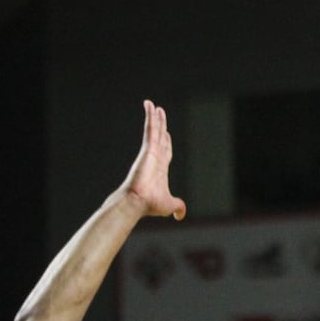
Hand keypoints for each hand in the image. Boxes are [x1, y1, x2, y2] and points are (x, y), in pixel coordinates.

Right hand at [124, 100, 186, 219]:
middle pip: (160, 137)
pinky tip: (151, 106)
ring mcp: (151, 152)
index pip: (165, 151)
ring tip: (153, 105)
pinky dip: (151, 117)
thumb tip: (181, 215)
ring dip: (154, 117)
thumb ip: (178, 207)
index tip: (167, 134)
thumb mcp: (170, 205)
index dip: (166, 142)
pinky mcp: (148, 148)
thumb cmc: (150, 204)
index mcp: (161, 169)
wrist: (138, 202)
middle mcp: (155, 158)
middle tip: (160, 113)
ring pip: (154, 130)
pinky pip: (150, 129)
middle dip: (160, 125)